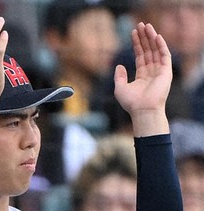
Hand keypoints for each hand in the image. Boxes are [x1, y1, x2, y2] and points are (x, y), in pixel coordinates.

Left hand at [114, 22, 171, 136]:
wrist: (143, 110)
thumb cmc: (131, 103)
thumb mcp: (120, 88)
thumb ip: (119, 76)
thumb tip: (119, 65)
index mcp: (142, 76)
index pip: (140, 55)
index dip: (137, 44)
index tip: (133, 33)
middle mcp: (152, 72)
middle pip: (148, 50)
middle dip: (144, 37)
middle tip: (140, 24)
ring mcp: (160, 71)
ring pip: (156, 50)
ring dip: (152, 37)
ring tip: (147, 26)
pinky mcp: (166, 71)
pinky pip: (165, 55)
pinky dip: (161, 45)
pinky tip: (156, 36)